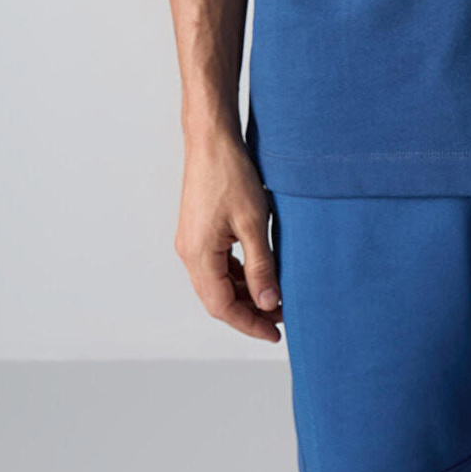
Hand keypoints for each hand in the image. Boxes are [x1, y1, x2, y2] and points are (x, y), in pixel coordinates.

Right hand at [174, 132, 282, 341]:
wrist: (211, 138)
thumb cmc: (231, 174)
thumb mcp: (253, 222)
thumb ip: (261, 266)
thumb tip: (269, 303)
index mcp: (198, 255)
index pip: (222, 307)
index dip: (250, 324)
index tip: (275, 333)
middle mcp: (189, 253)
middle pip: (217, 299)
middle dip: (249, 312)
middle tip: (281, 317)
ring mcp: (191, 242)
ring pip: (217, 283)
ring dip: (244, 293)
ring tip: (275, 296)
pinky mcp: (198, 231)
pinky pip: (216, 265)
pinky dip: (237, 275)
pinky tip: (259, 272)